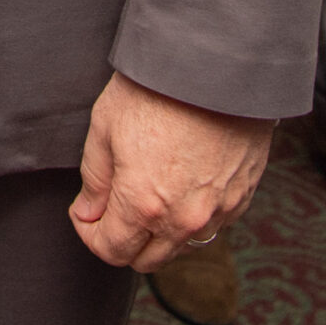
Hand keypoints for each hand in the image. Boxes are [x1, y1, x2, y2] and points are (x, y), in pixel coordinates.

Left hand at [69, 72, 271, 270]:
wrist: (215, 66)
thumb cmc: (156, 89)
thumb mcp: (105, 126)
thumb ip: (94, 178)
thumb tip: (88, 212)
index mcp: (143, 205)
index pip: (111, 250)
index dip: (89, 233)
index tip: (84, 212)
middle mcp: (183, 219)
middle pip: (146, 259)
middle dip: (122, 240)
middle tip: (111, 205)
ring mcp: (217, 211)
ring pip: (180, 246)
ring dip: (158, 232)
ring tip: (147, 191)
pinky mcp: (241, 197)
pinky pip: (211, 225)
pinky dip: (191, 217)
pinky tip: (180, 184)